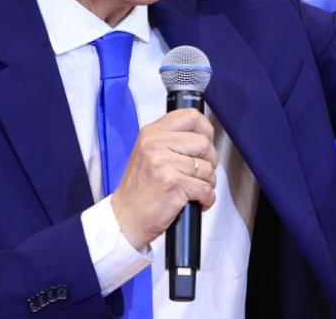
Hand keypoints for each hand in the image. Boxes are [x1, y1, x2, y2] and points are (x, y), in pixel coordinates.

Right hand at [109, 108, 217, 250]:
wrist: (124, 219)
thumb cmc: (139, 191)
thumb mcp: (148, 154)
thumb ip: (170, 140)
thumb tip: (202, 135)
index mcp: (151, 133)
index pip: (190, 116)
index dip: (206, 130)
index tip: (205, 143)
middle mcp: (155, 144)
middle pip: (204, 143)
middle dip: (210, 162)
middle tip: (200, 174)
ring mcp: (163, 164)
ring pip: (208, 168)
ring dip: (208, 183)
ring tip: (193, 190)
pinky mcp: (173, 184)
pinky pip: (206, 188)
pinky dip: (206, 199)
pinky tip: (195, 201)